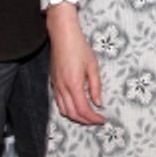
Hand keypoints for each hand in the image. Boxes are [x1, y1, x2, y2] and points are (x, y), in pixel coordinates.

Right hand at [47, 6, 104, 125]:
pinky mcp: (53, 83)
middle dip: (85, 121)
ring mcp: (56, 86)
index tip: (102, 120)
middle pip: (72, 114)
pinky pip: (59, 102)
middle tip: (96, 120)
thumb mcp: (93, 66)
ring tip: (88, 116)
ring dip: (76, 117)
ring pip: (64, 110)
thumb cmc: (79, 48)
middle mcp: (62, 88)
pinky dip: (68, 109)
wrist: (63, 36)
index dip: (93, 118)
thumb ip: (95, 86)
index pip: (83, 109)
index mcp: (73, 85)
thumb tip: (98, 102)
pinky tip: (77, 105)